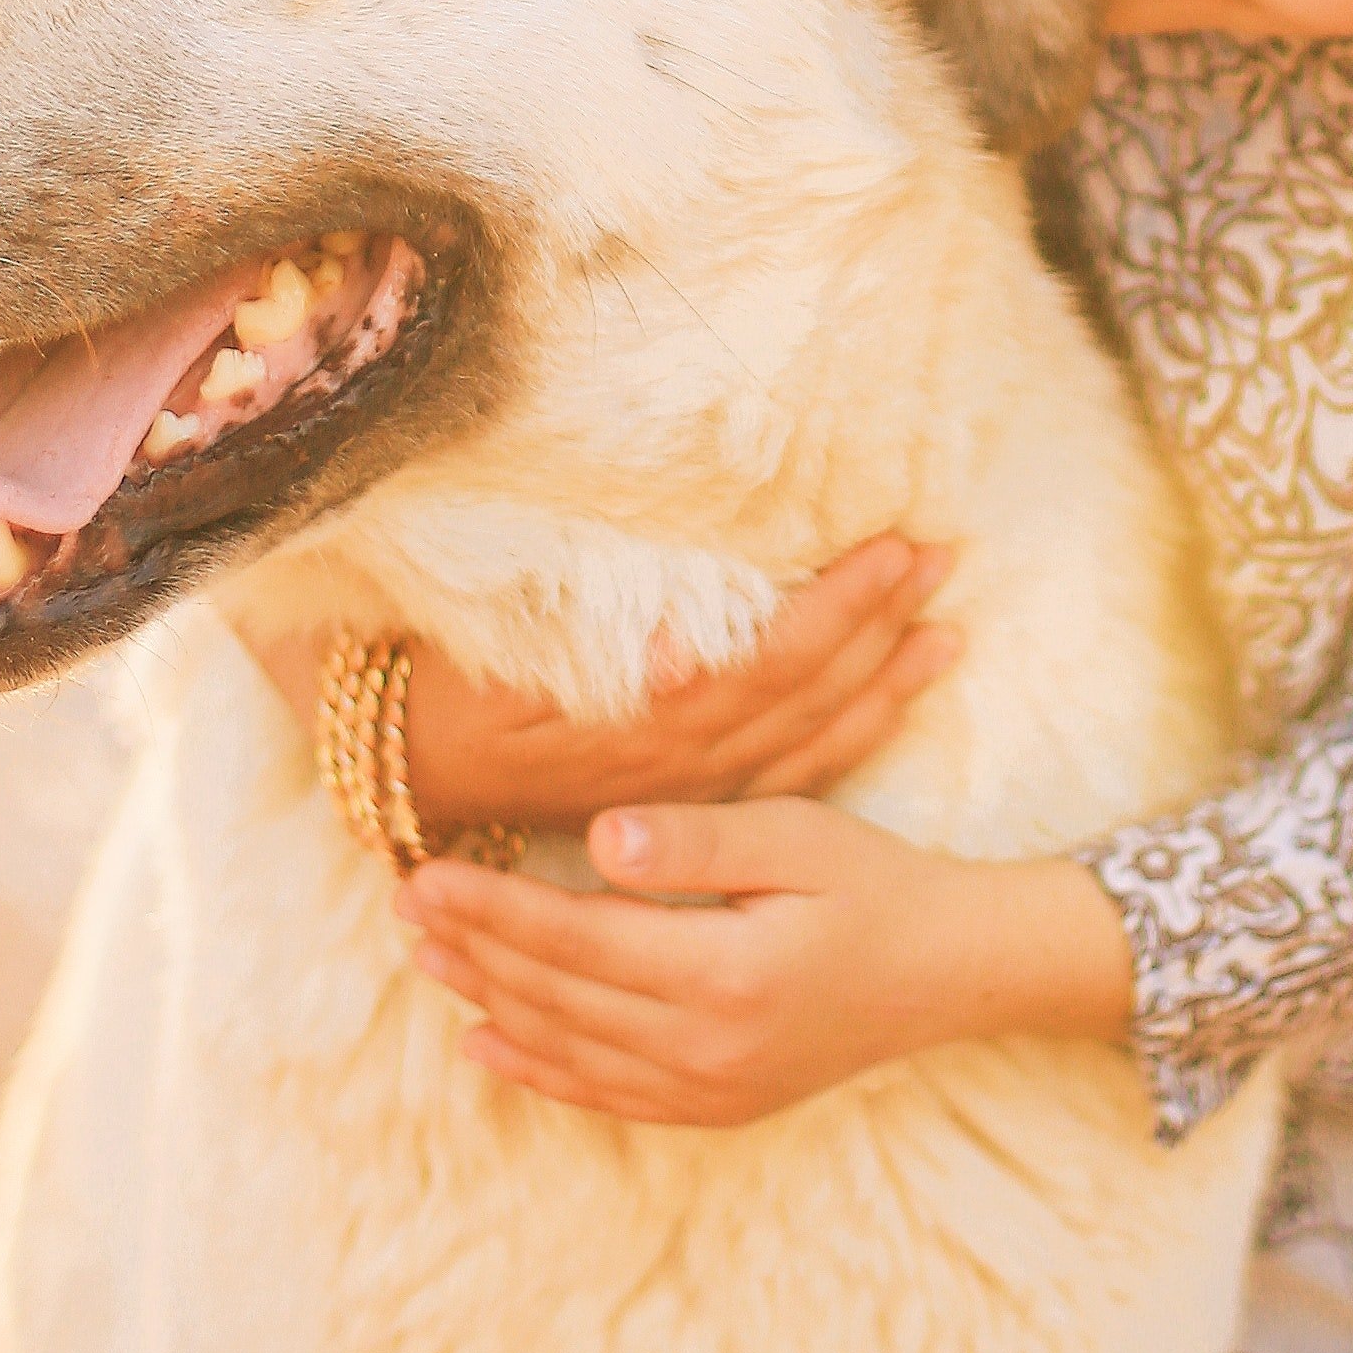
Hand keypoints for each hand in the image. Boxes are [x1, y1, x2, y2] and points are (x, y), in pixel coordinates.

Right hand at [248, 539, 959, 836]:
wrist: (404, 772)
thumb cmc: (449, 689)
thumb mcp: (502, 667)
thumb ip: (592, 657)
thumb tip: (688, 660)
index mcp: (651, 725)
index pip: (773, 659)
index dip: (841, 606)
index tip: (896, 548)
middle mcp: (687, 769)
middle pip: (810, 695)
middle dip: (882, 624)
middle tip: (946, 557)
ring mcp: (693, 792)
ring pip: (812, 740)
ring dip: (884, 680)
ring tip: (948, 626)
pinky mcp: (689, 804)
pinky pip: (790, 774)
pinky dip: (849, 732)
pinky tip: (889, 697)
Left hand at [392, 796, 1134, 1126]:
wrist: (950, 972)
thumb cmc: (874, 884)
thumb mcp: (796, 836)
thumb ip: (696, 841)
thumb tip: (599, 838)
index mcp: (721, 974)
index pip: (571, 939)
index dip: (490, 908)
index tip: (424, 873)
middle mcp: (705, 1048)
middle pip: (556, 996)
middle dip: (472, 950)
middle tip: (401, 907)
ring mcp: (709, 1089)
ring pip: (568, 1048)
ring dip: (490, 1004)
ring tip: (426, 962)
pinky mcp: (716, 1106)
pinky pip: (606, 1095)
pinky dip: (539, 1071)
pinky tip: (486, 1047)